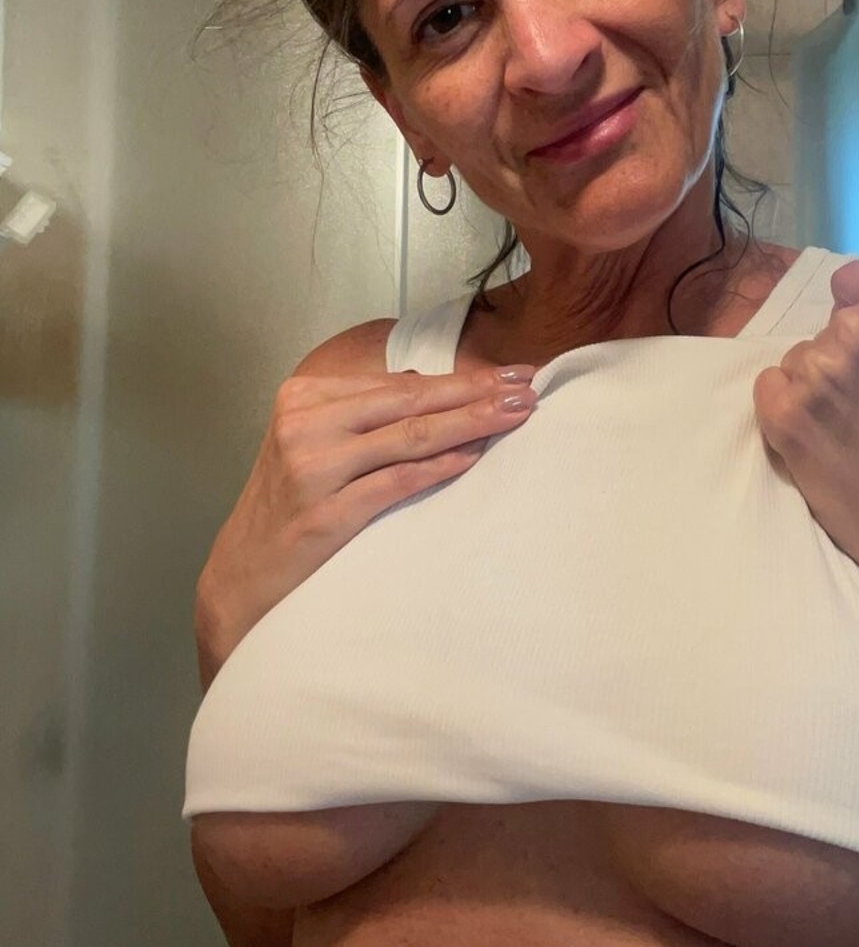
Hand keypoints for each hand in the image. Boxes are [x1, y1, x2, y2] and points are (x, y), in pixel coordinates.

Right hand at [195, 359, 537, 671]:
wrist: (243, 573)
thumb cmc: (290, 506)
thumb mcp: (315, 444)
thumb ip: (364, 412)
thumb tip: (428, 382)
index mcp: (305, 397)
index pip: (398, 384)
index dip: (459, 377)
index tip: (509, 373)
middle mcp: (305, 424)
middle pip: (409, 402)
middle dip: (475, 392)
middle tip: (527, 386)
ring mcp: (312, 467)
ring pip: (409, 436)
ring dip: (470, 423)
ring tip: (514, 415)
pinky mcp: (325, 513)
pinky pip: (395, 482)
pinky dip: (438, 468)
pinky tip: (473, 458)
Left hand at [751, 260, 858, 626]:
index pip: (851, 281)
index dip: (853, 307)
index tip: (857, 331)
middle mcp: (854, 331)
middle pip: (822, 332)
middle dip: (837, 362)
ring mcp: (815, 373)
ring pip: (794, 365)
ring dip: (811, 393)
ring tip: (848, 437)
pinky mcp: (784, 417)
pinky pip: (767, 393)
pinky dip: (783, 415)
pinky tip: (817, 445)